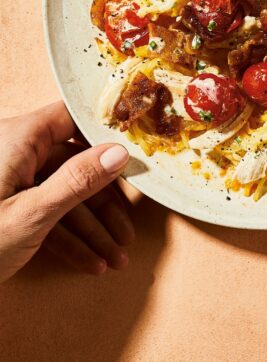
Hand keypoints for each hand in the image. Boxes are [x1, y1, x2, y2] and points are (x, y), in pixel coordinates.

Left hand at [0, 102, 134, 281]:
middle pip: (76, 164)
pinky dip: (67, 237)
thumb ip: (78, 180)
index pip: (74, 119)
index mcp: (19, 138)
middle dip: (104, 204)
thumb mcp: (30, 215)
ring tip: (114, 258)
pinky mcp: (7, 203)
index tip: (139, 151)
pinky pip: (46, 212)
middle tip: (128, 232)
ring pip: (64, 193)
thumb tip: (120, 151)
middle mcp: (16, 151)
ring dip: (91, 229)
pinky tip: (90, 262)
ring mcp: (11, 178)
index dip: (108, 133)